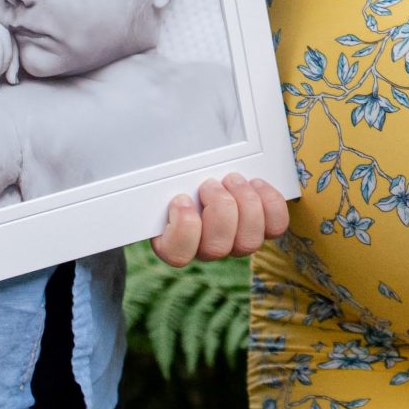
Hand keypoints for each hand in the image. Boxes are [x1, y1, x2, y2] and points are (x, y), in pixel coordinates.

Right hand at [150, 173, 289, 266]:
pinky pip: (275, 227)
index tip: (181, 198)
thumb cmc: (177, 171)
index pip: (178, 254)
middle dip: (218, 209)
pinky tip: (257, 184)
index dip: (184, 228)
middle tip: (212, 183)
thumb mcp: (159, 171)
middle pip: (216, 248)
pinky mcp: (262, 227)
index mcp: (172, 238)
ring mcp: (235, 241)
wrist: (204, 167)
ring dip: (244, 204)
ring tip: (234, 180)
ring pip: (248, 242)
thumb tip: (133, 154)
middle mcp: (205, 247)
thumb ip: (152, 175)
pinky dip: (270, 204)